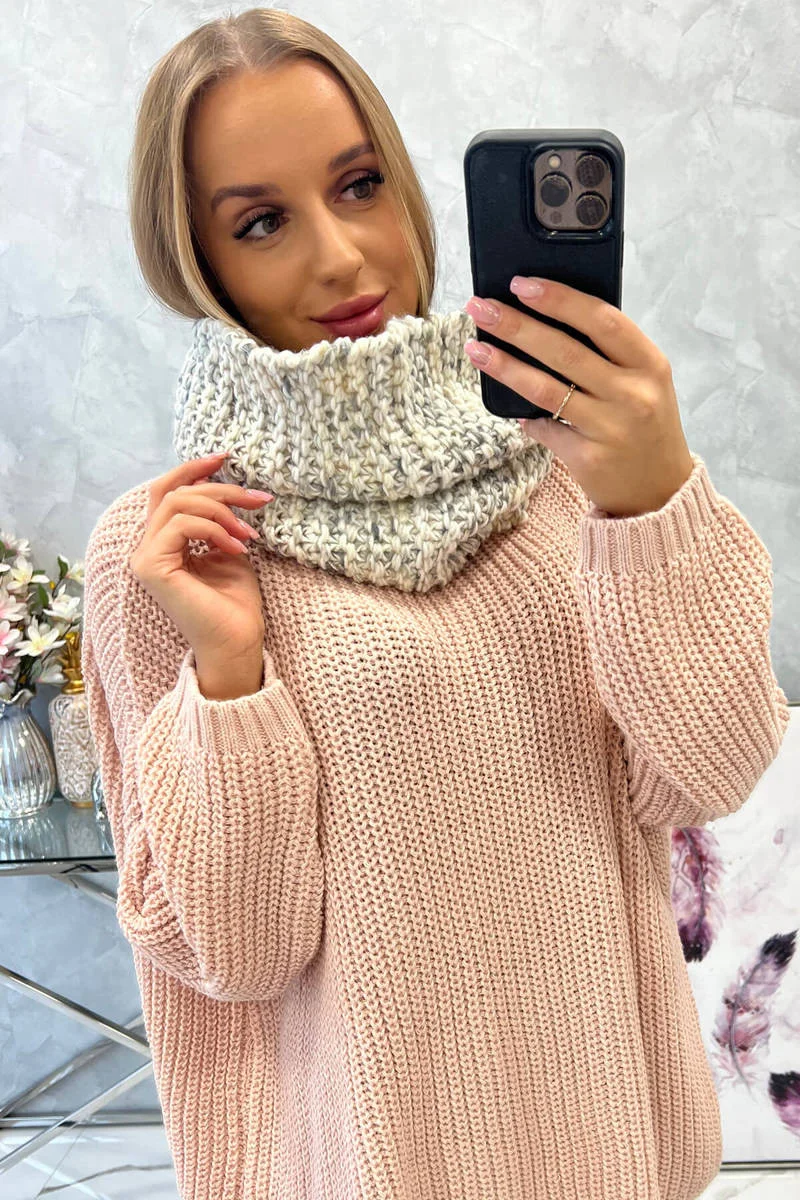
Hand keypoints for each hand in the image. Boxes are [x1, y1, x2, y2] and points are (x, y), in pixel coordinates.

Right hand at [129, 452, 273, 665]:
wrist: (237, 642)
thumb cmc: (235, 603)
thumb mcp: (228, 547)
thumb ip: (216, 520)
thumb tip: (223, 483)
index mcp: (162, 543)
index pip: (167, 493)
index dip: (192, 469)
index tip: (226, 457)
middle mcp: (146, 549)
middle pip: (173, 493)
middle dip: (219, 488)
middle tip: (257, 498)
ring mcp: (145, 558)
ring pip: (177, 504)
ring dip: (220, 510)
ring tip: (248, 532)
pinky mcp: (151, 567)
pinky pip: (180, 525)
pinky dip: (214, 529)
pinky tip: (238, 546)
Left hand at [463, 277, 694, 516]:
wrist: (660, 491)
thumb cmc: (645, 425)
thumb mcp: (644, 382)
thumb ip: (609, 354)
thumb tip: (545, 319)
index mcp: (650, 364)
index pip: (601, 320)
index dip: (559, 299)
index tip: (521, 283)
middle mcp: (633, 393)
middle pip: (565, 351)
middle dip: (518, 325)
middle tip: (481, 307)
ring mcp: (611, 428)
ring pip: (546, 389)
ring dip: (505, 366)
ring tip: (476, 347)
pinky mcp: (588, 457)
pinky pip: (544, 428)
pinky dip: (524, 415)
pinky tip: (507, 403)